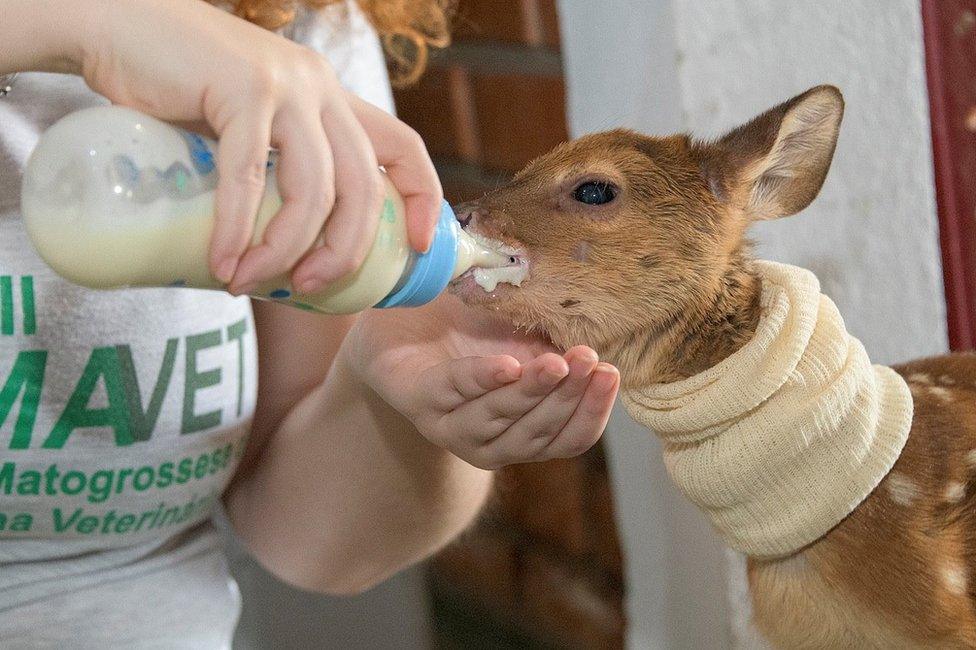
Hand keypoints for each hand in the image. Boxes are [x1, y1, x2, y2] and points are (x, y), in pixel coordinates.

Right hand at [78, 0, 440, 292]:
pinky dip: (239, 230)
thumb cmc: (177, 87)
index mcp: (332, 98)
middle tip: (309, 289)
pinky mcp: (242, 88)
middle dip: (343, 251)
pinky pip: (250, 178)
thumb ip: (277, 166)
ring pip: (313, 190)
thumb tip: (286, 251)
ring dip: (285, 250)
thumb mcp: (250, 125)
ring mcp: (286, 85)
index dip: (423, 199)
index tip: (418, 248)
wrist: (114, 25)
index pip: (403, 147)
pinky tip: (224, 262)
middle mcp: (320, 88)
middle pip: (363, 188)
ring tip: (251, 282)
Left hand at [346, 296, 619, 469]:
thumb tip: (602, 343)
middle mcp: (487, 441)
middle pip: (537, 435)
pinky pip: (454, 392)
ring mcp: (449, 426)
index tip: (610, 374)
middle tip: (588, 361)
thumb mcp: (526, 338)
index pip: (568, 440)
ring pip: (498, 422)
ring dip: (531, 392)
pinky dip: (482, 379)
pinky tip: (507, 364)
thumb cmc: (472, 330)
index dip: (592, 413)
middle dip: (568, 398)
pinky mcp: (417, 400)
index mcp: (521, 432)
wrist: (404, 316)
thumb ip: (558, 348)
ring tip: (557, 363)